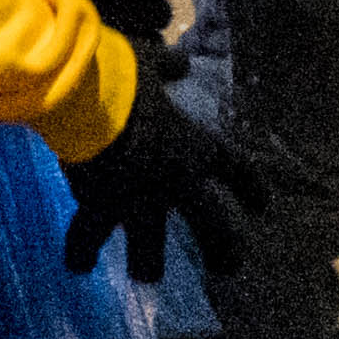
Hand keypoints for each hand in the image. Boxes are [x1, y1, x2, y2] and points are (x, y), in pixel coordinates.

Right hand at [63, 81, 264, 283]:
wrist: (84, 98)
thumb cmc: (122, 75)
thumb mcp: (150, 61)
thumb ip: (167, 66)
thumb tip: (180, 63)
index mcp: (195, 145)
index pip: (237, 170)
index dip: (251, 188)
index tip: (261, 208)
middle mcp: (176, 181)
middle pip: (212, 224)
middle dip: (223, 250)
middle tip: (227, 267)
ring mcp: (139, 198)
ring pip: (150, 243)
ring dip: (148, 263)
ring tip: (146, 277)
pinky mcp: (101, 204)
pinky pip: (89, 233)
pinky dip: (81, 249)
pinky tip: (77, 266)